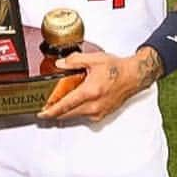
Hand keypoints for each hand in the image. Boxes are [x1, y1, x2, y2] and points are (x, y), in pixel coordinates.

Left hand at [37, 50, 154, 122]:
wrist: (134, 76)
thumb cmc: (118, 69)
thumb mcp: (94, 59)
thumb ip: (74, 61)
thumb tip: (59, 64)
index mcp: (90, 92)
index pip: (65, 105)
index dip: (50, 111)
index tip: (41, 113)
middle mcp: (94, 105)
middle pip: (67, 114)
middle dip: (54, 112)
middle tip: (44, 108)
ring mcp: (98, 112)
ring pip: (74, 116)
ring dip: (64, 112)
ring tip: (56, 104)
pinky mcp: (102, 115)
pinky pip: (83, 116)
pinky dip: (75, 111)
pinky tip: (73, 102)